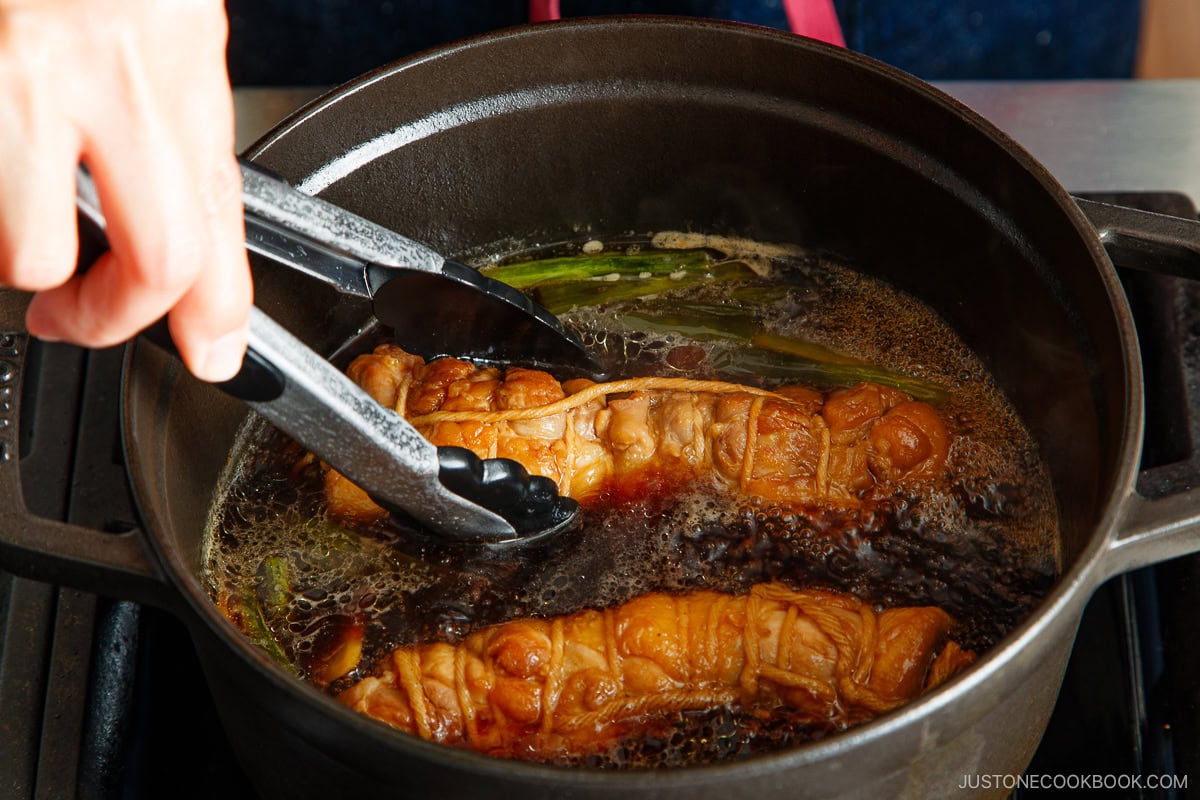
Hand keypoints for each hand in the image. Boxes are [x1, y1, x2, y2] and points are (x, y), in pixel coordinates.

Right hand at [0, 0, 251, 380]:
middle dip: (117, 319)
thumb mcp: (161, 17)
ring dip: (25, 261)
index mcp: (174, 53)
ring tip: (21, 233)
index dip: (223, 309)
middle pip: (158, 259)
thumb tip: (188, 215)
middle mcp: (106, 70)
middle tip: (83, 320)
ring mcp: (17, 76)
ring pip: (30, 248)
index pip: (222, 217)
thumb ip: (171, 110)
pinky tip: (0, 166)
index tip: (216, 351)